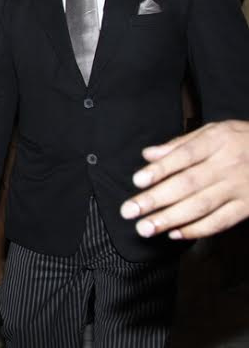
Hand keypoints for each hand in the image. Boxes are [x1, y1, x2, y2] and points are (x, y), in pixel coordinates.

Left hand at [120, 120, 248, 239]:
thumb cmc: (241, 141)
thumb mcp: (214, 131)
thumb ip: (180, 144)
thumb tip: (148, 155)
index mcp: (217, 142)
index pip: (184, 156)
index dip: (161, 169)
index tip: (137, 181)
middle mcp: (227, 165)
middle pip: (188, 184)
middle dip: (156, 199)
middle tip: (129, 211)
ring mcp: (239, 188)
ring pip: (201, 206)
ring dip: (171, 219)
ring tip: (145, 228)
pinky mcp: (248, 208)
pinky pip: (221, 221)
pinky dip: (197, 229)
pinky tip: (175, 233)